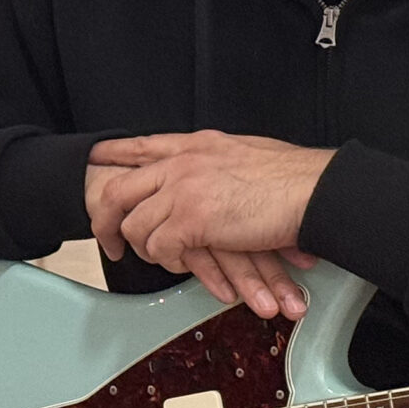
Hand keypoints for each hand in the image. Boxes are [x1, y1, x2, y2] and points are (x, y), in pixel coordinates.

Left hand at [85, 132, 333, 318]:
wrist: (312, 191)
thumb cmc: (292, 178)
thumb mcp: (244, 154)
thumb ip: (216, 162)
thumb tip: (208, 175)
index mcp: (195, 145)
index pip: (140, 145)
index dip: (113, 154)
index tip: (95, 159)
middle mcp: (182, 163)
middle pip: (119, 190)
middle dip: (106, 219)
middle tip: (110, 242)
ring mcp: (184, 190)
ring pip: (136, 227)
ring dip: (149, 249)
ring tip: (166, 258)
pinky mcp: (192, 220)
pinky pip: (160, 247)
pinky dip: (171, 260)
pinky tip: (188, 262)